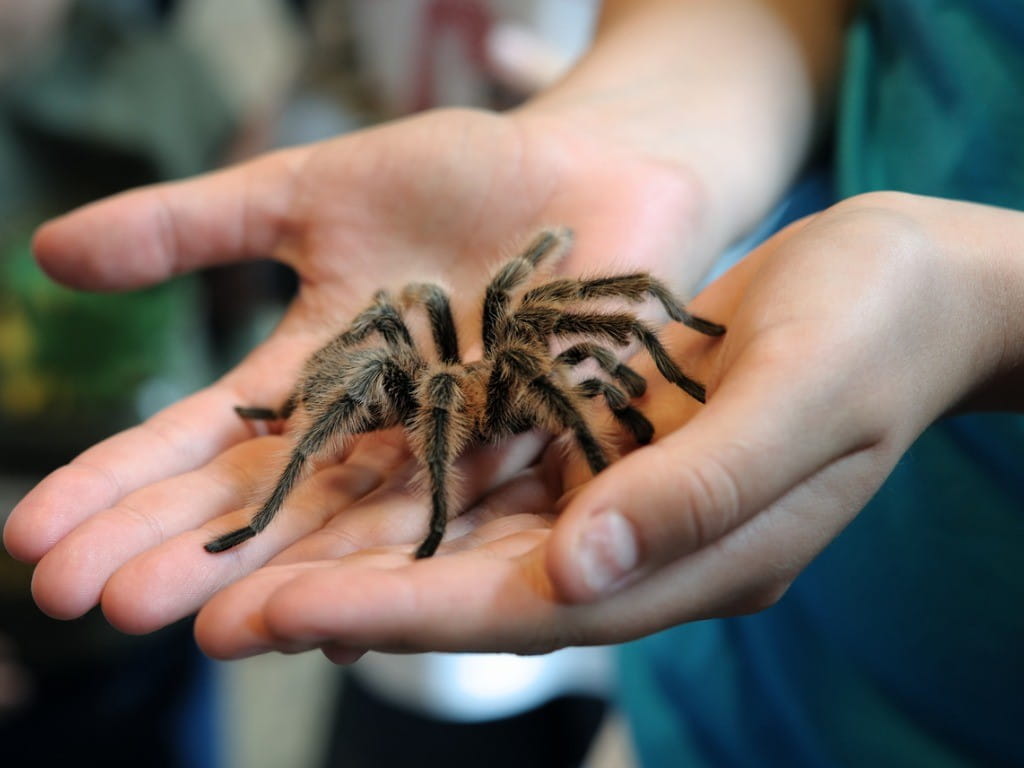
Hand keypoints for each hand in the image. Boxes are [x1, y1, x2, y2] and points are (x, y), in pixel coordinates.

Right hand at [2, 107, 708, 631]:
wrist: (594, 170)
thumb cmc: (462, 176)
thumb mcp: (312, 191)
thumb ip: (197, 227)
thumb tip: (48, 254)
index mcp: (317, 371)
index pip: (204, 441)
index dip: (120, 487)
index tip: (31, 537)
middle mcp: (376, 429)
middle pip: (268, 501)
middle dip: (178, 551)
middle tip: (89, 603)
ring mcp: (452, 447)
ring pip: (356, 525)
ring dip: (279, 577)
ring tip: (199, 629)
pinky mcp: (532, 450)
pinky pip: (469, 513)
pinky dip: (409, 564)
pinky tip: (347, 623)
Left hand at [185, 192, 1020, 660]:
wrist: (903, 284)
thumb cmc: (873, 330)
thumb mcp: (804, 397)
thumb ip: (699, 487)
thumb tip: (582, 567)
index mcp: (701, 558)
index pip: (533, 606)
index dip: (406, 614)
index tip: (286, 614)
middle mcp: (647, 544)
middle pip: (481, 587)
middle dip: (352, 600)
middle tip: (221, 608)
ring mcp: (626, 495)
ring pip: (475, 538)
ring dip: (366, 549)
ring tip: (249, 559)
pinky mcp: (608, 439)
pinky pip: (498, 474)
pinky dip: (419, 483)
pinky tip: (344, 480)